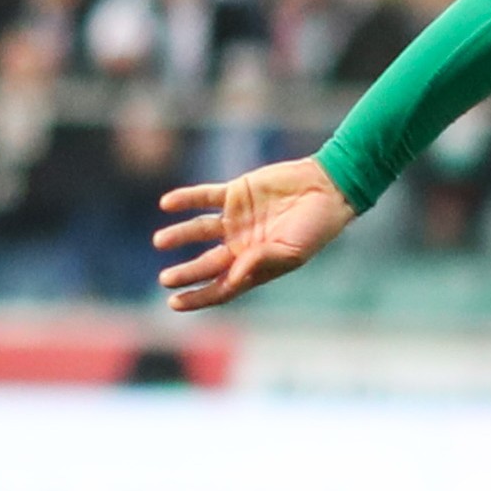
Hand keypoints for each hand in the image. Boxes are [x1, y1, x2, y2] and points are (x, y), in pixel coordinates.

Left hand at [154, 158, 356, 311]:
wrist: (329, 188)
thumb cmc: (317, 225)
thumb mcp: (293, 251)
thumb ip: (262, 261)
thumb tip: (233, 275)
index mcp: (256, 264)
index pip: (222, 286)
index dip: (198, 296)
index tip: (175, 302)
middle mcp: (242, 244)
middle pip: (206, 263)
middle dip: (185, 273)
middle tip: (166, 279)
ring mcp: (236, 219)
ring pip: (199, 230)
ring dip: (178, 235)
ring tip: (161, 240)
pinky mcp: (236, 193)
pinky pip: (204, 197)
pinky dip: (185, 199)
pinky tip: (167, 203)